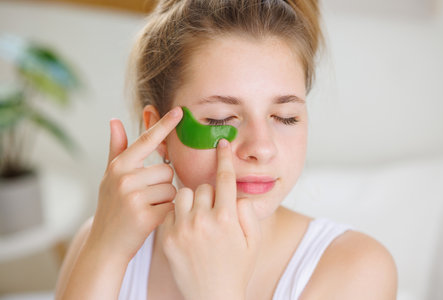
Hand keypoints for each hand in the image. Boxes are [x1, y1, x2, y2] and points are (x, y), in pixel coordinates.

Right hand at [87, 106, 182, 260]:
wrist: (106, 245)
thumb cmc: (111, 207)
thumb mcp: (110, 177)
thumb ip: (117, 149)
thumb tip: (114, 120)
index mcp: (119, 166)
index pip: (147, 141)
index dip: (165, 125)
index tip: (180, 111)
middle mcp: (124, 179)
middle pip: (167, 170)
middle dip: (163, 184)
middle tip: (147, 197)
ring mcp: (134, 198)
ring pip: (172, 188)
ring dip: (166, 199)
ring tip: (148, 208)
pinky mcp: (146, 216)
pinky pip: (172, 206)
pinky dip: (168, 213)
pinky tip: (152, 219)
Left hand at [159, 139, 261, 299]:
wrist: (213, 297)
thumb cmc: (237, 269)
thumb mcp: (254, 242)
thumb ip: (248, 212)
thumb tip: (238, 194)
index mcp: (228, 218)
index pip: (225, 178)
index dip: (224, 158)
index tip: (221, 143)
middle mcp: (204, 220)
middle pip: (203, 186)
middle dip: (209, 194)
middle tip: (212, 211)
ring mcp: (183, 229)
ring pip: (183, 194)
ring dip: (191, 200)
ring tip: (197, 217)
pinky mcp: (168, 238)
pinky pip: (171, 211)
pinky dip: (178, 214)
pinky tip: (186, 228)